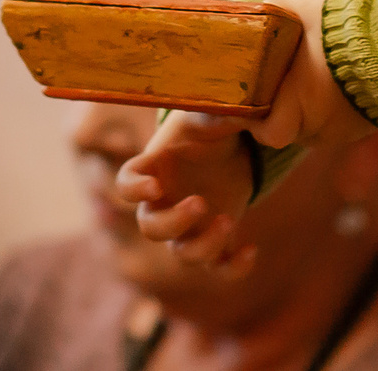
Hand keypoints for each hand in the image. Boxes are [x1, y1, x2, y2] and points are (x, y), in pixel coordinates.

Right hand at [118, 111, 256, 271]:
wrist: (234, 144)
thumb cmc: (211, 126)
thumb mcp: (210, 115)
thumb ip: (210, 114)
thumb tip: (220, 110)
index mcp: (155, 169)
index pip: (126, 185)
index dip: (134, 190)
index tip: (155, 186)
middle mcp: (166, 203)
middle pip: (151, 229)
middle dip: (173, 223)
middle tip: (200, 203)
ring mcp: (190, 226)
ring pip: (184, 254)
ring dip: (204, 245)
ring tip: (227, 220)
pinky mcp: (218, 239)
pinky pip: (219, 269)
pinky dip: (233, 268)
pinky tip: (251, 249)